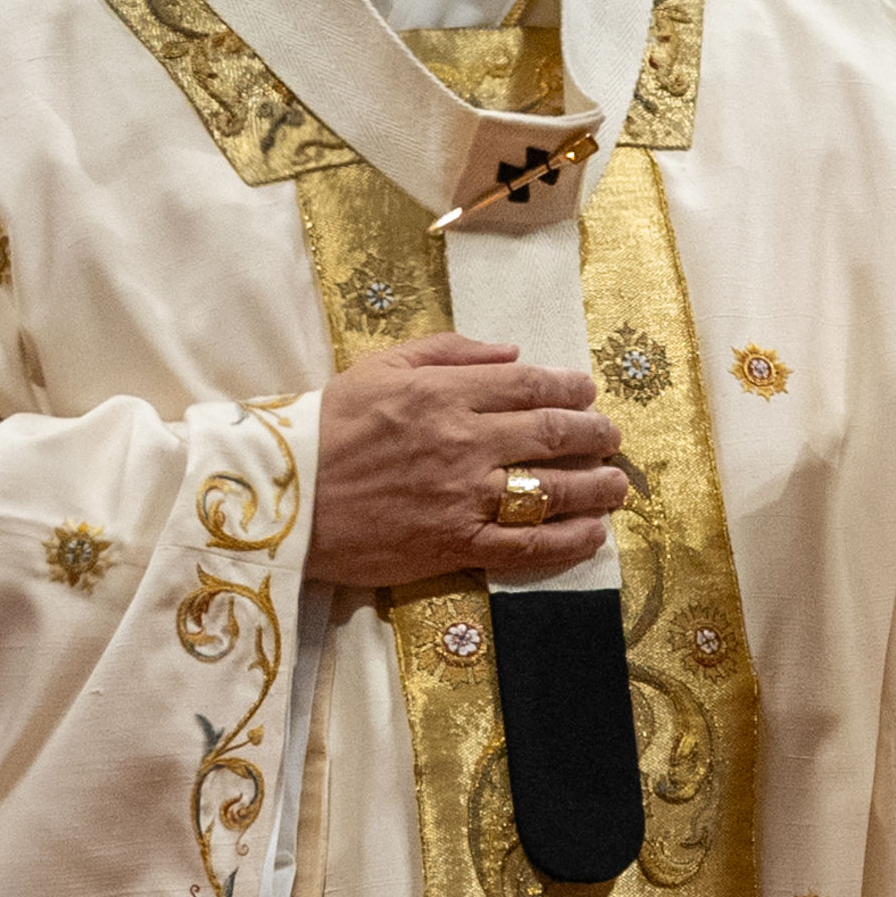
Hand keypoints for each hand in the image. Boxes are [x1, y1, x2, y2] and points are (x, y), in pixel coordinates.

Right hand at [308, 334, 627, 587]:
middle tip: (612, 436)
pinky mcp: (453, 544)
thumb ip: (450, 352)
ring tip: (617, 484)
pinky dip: (568, 540)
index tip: (588, 393)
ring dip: (596, 486)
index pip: (529, 386)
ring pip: (551, 490)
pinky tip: (594, 534)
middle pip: (552, 435)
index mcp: (444, 394)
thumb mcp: (381, 368)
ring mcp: (462, 496)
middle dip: (595, 434)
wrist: (278, 497)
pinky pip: (526, 544)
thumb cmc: (326, 427)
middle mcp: (463, 442)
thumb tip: (512, 352)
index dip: (569, 389)